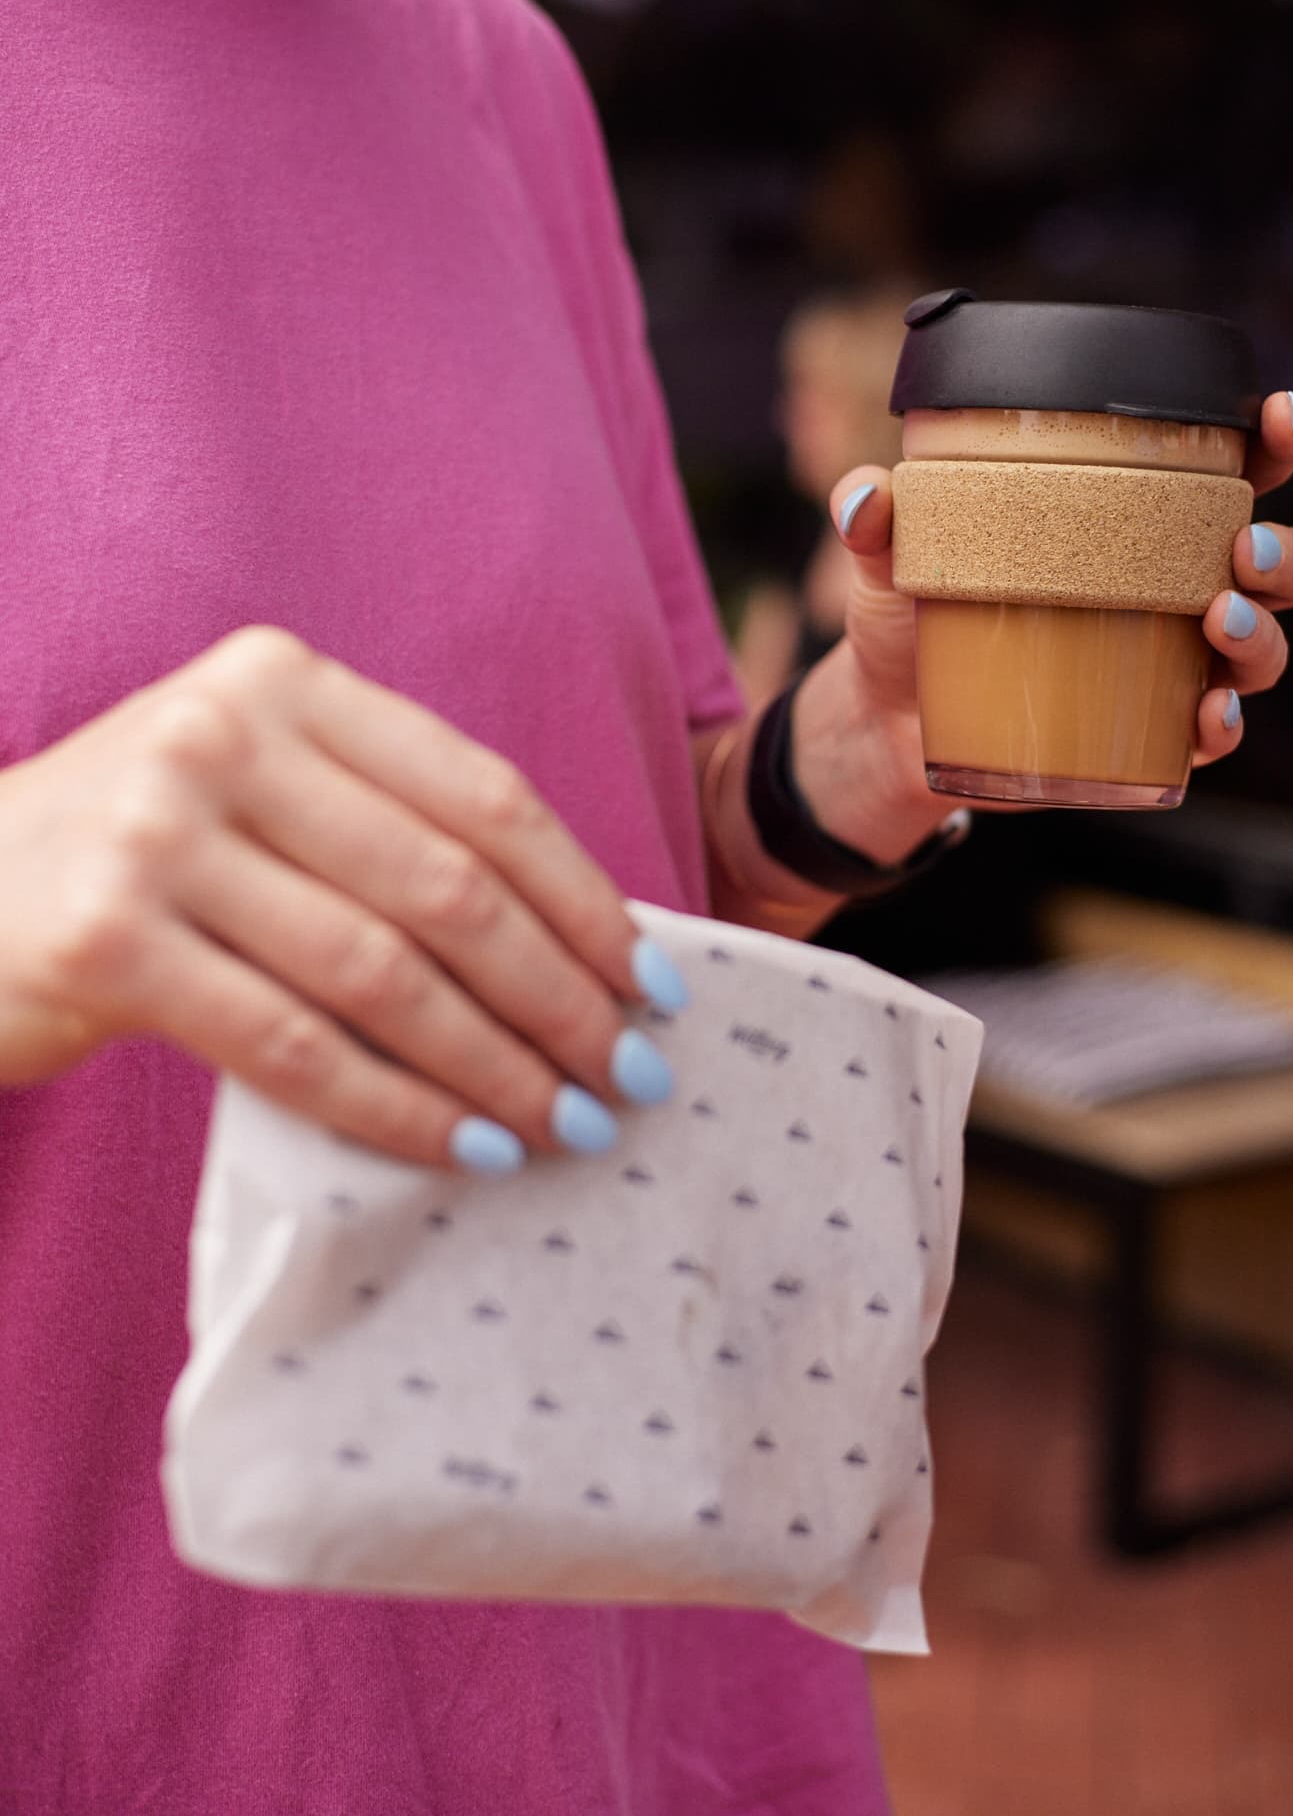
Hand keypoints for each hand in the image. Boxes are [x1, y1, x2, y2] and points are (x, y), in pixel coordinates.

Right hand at [0, 629, 686, 1169]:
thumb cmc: (136, 859)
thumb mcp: (255, 791)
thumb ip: (383, 827)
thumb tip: (580, 949)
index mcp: (284, 679)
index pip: (481, 794)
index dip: (583, 898)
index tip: (652, 984)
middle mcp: (221, 734)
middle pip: (449, 886)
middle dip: (560, 996)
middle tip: (630, 1078)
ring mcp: (153, 832)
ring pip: (382, 973)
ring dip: (495, 1065)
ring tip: (566, 1126)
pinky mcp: (103, 943)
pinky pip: (291, 1047)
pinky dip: (396, 1109)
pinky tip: (462, 1149)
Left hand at [827, 389, 1292, 788]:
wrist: (885, 720)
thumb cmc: (912, 611)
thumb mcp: (887, 558)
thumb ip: (874, 516)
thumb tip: (866, 497)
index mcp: (1137, 521)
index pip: (1231, 470)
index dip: (1275, 441)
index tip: (1277, 418)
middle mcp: (1173, 587)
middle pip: (1284, 564)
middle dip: (1289, 553)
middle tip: (1242, 552)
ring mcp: (1169, 664)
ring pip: (1265, 648)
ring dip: (1262, 636)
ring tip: (1219, 619)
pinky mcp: (1146, 733)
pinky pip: (1213, 732)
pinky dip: (1221, 723)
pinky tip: (1205, 713)